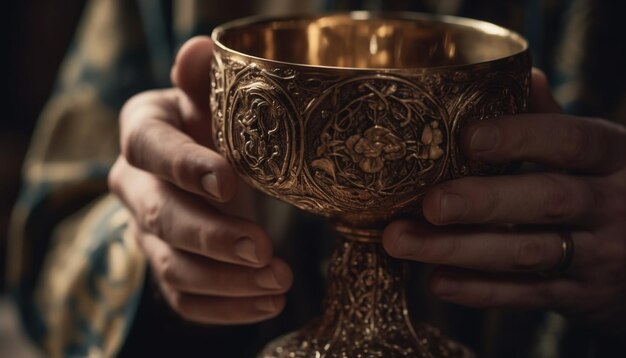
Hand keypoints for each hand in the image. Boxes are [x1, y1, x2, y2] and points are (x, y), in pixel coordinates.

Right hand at [108, 37, 292, 323]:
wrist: (202, 162)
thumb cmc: (210, 123)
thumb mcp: (208, 97)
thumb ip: (202, 80)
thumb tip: (198, 49)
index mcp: (143, 132)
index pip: (152, 149)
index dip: (186, 167)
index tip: (230, 182)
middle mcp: (135, 186)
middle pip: (161, 217)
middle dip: (213, 237)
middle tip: (263, 250)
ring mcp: (147, 234)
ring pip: (173, 268)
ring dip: (227, 282)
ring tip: (279, 283)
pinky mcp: (167, 268)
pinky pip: (185, 299)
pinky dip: (226, 308)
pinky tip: (267, 304)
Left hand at [383, 68, 625, 332]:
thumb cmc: (609, 191)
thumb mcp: (600, 155)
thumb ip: (557, 122)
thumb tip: (528, 76)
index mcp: (615, 157)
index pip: (571, 141)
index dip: (521, 137)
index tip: (467, 138)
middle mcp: (613, 206)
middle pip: (546, 200)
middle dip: (482, 202)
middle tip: (429, 203)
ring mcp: (600, 257)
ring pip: (527, 253)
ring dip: (459, 249)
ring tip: (402, 241)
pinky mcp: (580, 296)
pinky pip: (526, 294)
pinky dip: (478, 290)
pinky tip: (436, 281)